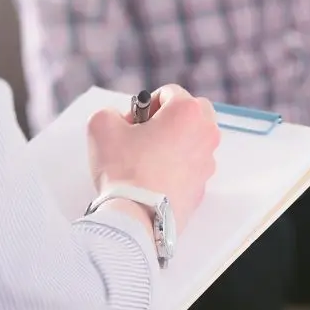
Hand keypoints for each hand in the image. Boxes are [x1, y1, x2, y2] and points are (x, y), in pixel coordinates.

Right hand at [87, 84, 219, 233]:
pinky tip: (155, 178)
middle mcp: (206, 133)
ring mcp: (208, 161)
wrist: (137, 217)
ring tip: (148, 159)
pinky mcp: (204, 185)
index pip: (169, 92)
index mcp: (188, 112)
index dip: (145, 105)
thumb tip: (119, 119)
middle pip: (192, 112)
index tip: (133, 123)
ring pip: (194, 139)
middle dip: (170, 118)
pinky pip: (192, 165)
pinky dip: (178, 166)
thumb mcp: (101, 127)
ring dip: (175, 142)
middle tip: (145, 135)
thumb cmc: (123, 170)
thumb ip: (110, 112)